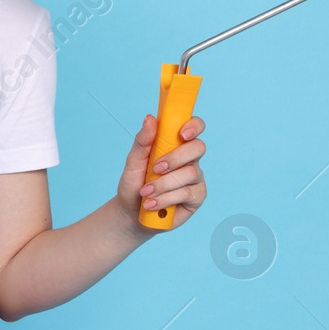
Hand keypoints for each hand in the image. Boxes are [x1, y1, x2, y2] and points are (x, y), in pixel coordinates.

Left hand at [116, 114, 207, 230]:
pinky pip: (186, 193)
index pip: (194, 127)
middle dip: (175, 158)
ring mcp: (195, 178)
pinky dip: (165, 199)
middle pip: (197, 148)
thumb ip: (143, 141)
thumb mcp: (133, 161)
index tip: (182, 133)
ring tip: (145, 192)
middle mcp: (190, 159)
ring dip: (163, 184)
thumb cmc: (134, 183)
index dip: (194, 126)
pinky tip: (151, 204)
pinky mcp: (197, 197)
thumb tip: (149, 118)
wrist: (131, 211)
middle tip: (155, 168)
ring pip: (190, 173)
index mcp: (176, 144)